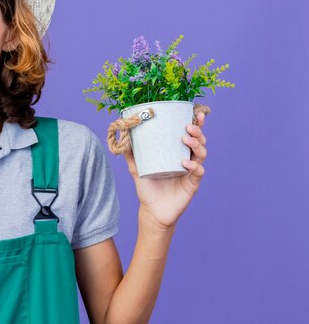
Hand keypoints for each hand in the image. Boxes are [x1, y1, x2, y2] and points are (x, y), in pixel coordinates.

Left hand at [123, 112, 207, 229]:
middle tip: (188, 126)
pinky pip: (198, 173)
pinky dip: (194, 166)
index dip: (196, 124)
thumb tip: (122, 137)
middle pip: (199, 142)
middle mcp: (188, 161)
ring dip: (196, 144)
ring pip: (201, 154)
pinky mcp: (192, 185)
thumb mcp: (136, 169)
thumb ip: (130, 154)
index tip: (196, 112)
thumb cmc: (147, 189)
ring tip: (186, 139)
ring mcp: (191, 173)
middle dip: (197, 131)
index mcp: (177, 154)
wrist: (152, 211)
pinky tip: (186, 163)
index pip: (190, 135)